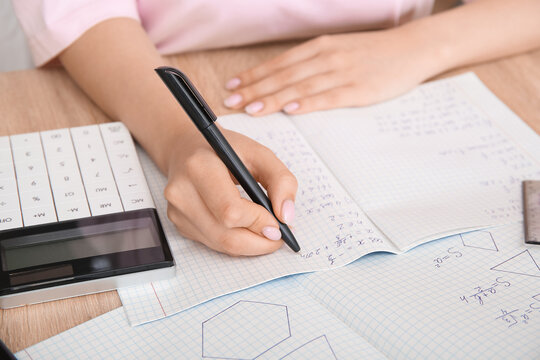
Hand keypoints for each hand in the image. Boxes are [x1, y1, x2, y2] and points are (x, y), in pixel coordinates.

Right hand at [163, 126, 296, 255]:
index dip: (258, 223)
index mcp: (199, 167)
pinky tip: (244, 227)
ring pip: (220, 244)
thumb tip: (286, 216)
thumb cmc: (226, 150)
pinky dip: (235, 241)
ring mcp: (176, 210)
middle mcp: (181, 191)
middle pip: (225, 235)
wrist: (189, 148)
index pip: (230, 210)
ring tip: (265, 231)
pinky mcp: (178, 223)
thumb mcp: (259, 154)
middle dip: (258, 242)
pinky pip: (213, 244)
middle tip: (278, 237)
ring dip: (249, 245)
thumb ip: (281, 180)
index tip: (279, 224)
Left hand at [223, 30, 436, 115]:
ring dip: (274, 98)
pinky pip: (329, 97)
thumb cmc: (373, 53)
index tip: (232, 87)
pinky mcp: (360, 89)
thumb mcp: (339, 50)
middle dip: (254, 90)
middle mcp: (327, 57)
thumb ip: (313, 63)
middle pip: (284, 75)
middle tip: (231, 103)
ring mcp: (343, 72)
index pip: (279, 63)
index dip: (253, 76)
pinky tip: (291, 109)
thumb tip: (284, 82)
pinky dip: (308, 103)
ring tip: (252, 109)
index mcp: (320, 47)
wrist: (413, 48)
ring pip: (301, 86)